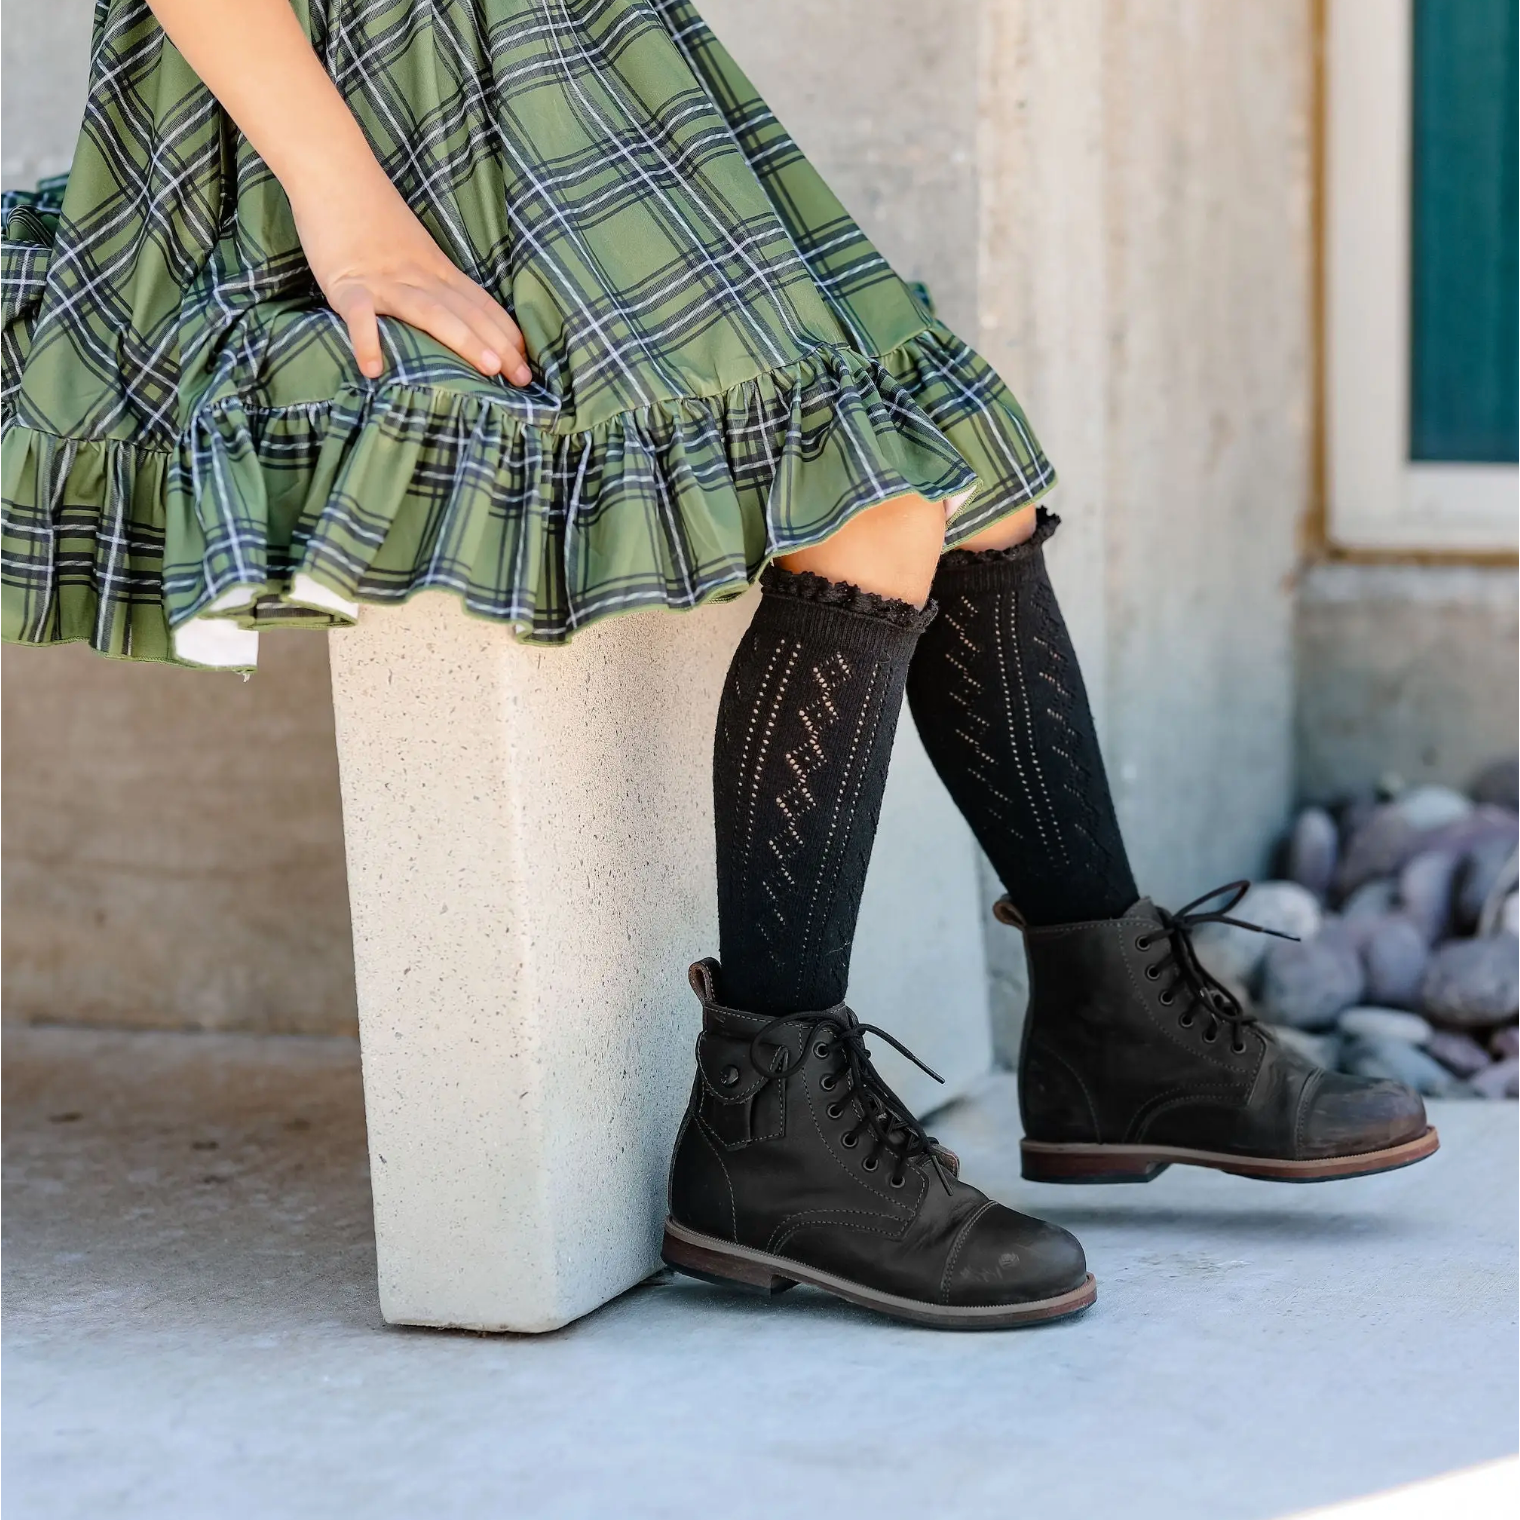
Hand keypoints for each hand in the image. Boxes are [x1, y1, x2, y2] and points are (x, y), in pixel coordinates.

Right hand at [291, 168, 531, 385]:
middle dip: (498, 346)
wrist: (332, 167)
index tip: (527, 362)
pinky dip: (365, 339)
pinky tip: (373, 369)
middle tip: (524, 378)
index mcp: (436, 269)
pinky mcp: (345, 282)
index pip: (480, 304)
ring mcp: (383, 279)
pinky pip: (358, 314)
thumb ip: (432, 280)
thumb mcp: (413, 248)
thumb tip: (456, 314)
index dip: (506, 333)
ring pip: (429, 311)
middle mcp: (418, 275)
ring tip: (488, 370)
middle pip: (465, 312)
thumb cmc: (369, 213)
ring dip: (461, 339)